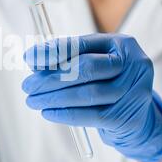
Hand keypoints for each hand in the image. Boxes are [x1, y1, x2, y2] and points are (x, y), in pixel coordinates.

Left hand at [23, 34, 161, 161]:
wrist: (134, 115)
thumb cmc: (105, 81)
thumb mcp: (91, 61)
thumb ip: (65, 56)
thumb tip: (32, 58)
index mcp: (123, 44)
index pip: (83, 44)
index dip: (54, 51)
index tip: (29, 59)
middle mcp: (134, 65)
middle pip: (86, 68)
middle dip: (51, 77)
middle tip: (27, 86)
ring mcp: (133, 92)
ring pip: (87, 94)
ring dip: (53, 98)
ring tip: (33, 100)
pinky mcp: (126, 117)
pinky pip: (90, 116)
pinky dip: (65, 114)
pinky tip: (48, 112)